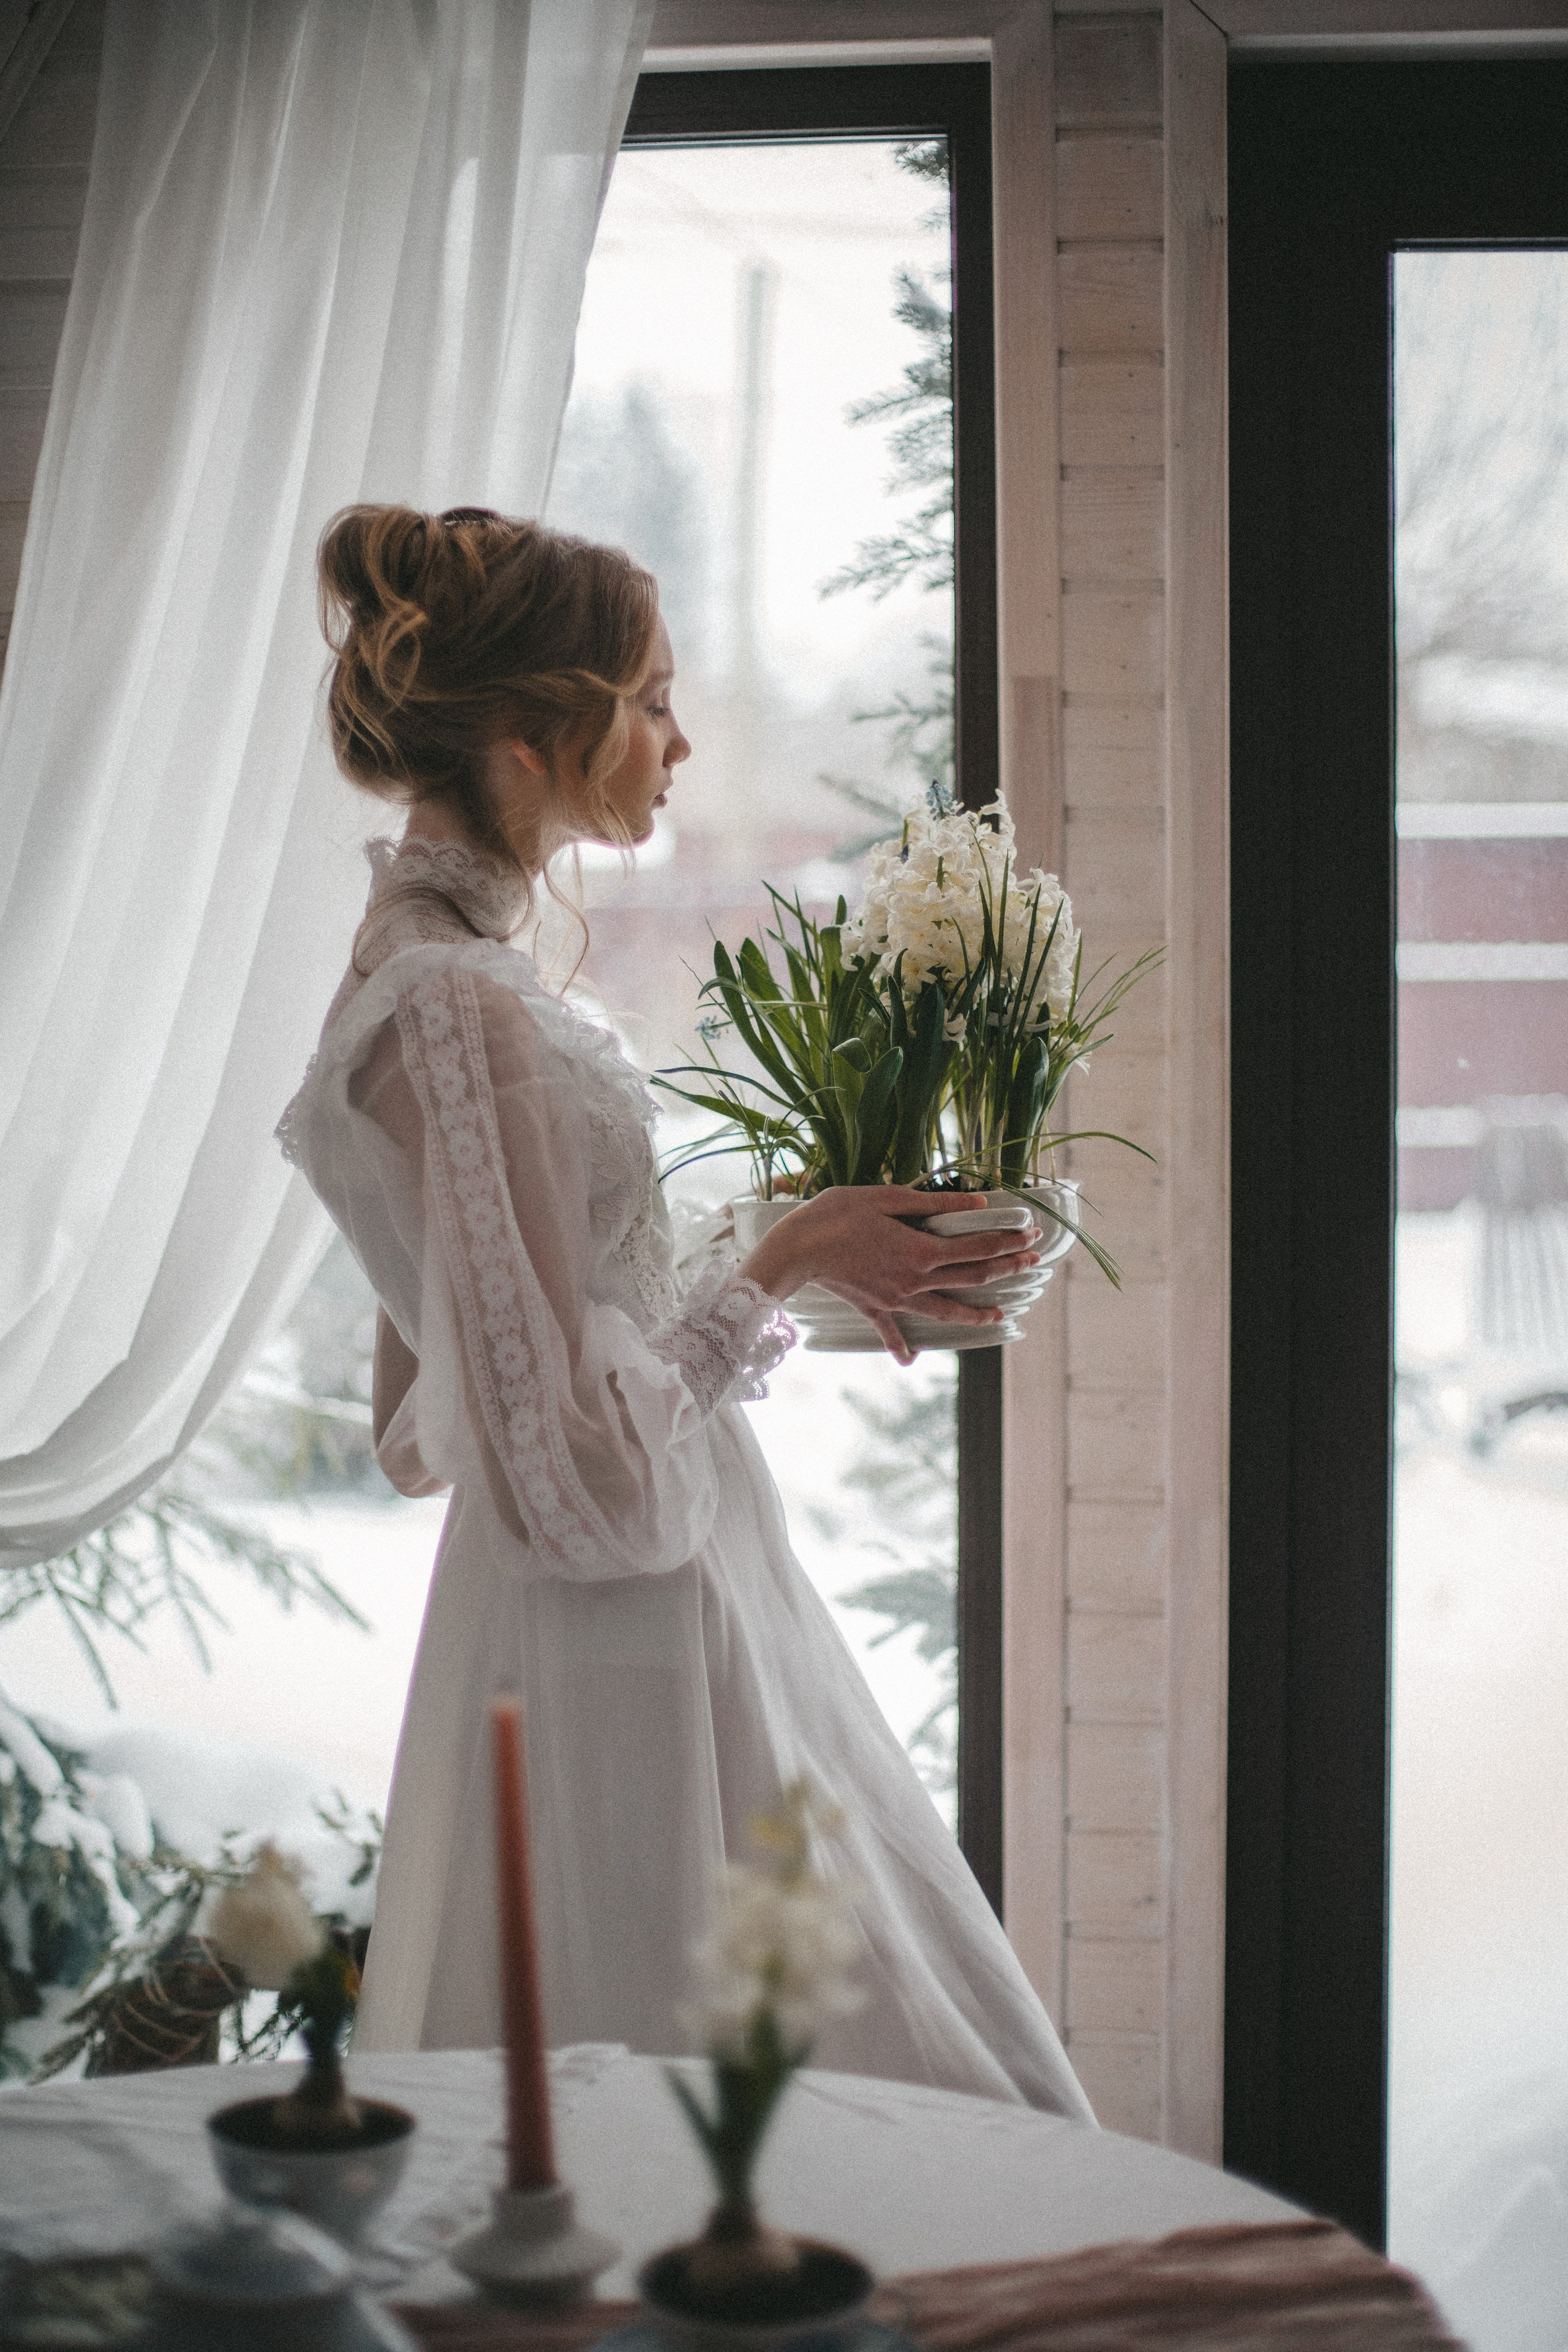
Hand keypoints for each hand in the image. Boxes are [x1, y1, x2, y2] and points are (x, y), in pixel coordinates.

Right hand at [739, 1188, 1039, 1365]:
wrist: (796, 1249)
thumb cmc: (837, 1214)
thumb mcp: (886, 1198)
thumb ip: (933, 1203)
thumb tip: (976, 1203)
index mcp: (922, 1250)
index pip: (979, 1246)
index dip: (1010, 1240)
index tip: (1033, 1233)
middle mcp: (916, 1280)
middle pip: (972, 1276)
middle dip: (1007, 1267)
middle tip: (1035, 1261)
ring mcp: (897, 1298)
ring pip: (946, 1310)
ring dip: (976, 1314)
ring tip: (999, 1315)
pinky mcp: (875, 1307)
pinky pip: (892, 1331)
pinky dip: (902, 1346)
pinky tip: (910, 1360)